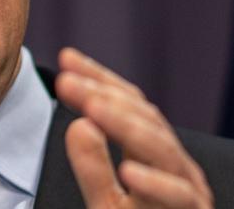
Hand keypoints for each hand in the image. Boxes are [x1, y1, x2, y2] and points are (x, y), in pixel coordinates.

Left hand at [56, 47, 212, 207]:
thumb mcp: (107, 201)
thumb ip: (92, 166)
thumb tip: (78, 124)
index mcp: (152, 152)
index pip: (127, 104)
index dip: (98, 78)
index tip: (65, 59)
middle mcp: (174, 163)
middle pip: (142, 117)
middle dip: (102, 95)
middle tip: (65, 81)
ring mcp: (188, 189)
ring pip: (161, 148)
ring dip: (125, 126)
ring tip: (91, 109)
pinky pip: (178, 198)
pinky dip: (155, 183)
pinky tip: (128, 171)